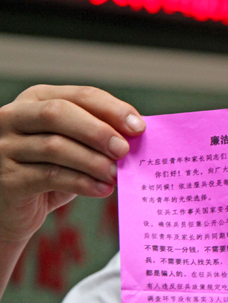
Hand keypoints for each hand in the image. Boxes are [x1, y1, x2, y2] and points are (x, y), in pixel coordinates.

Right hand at [0, 85, 144, 244]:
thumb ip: (96, 134)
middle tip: (125, 150)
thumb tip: (136, 134)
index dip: (112, 109)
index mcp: (35, 99)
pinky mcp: (5, 178)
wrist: (13, 207)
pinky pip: (50, 176)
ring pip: (54, 146)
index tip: (139, 127)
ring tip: (116, 174)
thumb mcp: (72, 145)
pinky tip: (102, 189)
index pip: (79, 95)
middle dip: (98, 131)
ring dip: (93, 161)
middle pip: (58, 113)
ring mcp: (3, 147)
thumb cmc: (48, 169)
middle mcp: (12, 117)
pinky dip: (82, 182)